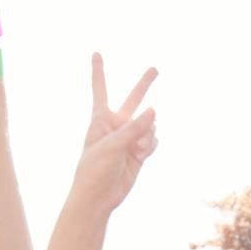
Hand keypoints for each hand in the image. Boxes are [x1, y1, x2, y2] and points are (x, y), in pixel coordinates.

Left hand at [66, 54, 156, 215]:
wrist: (98, 196)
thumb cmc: (94, 168)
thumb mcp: (112, 145)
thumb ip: (134, 127)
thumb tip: (154, 110)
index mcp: (100, 118)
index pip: (100, 89)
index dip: (99, 71)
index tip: (96, 53)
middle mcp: (116, 124)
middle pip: (133, 99)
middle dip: (144, 84)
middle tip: (156, 68)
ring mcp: (129, 138)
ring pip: (149, 125)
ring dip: (147, 134)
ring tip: (137, 149)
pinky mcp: (139, 152)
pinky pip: (153, 140)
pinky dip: (150, 145)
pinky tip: (142, 154)